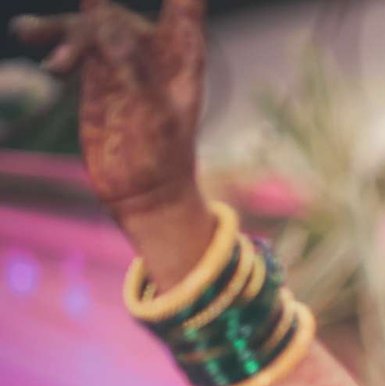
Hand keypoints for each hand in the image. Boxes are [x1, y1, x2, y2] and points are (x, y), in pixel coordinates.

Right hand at [9, 0, 206, 220]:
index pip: (183, 4)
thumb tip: (107, 27)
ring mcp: (120, 58)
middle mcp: (152, 48)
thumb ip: (132, 69)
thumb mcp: (154, 114)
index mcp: (183, 53)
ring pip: (87, 25)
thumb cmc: (163, 156)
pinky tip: (41, 55)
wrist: (143, 191)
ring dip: (58, 28)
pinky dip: (52, 46)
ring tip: (25, 32)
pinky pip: (70, 47)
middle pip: (119, 10)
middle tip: (83, 19)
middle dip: (95, 2)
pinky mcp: (95, 74)